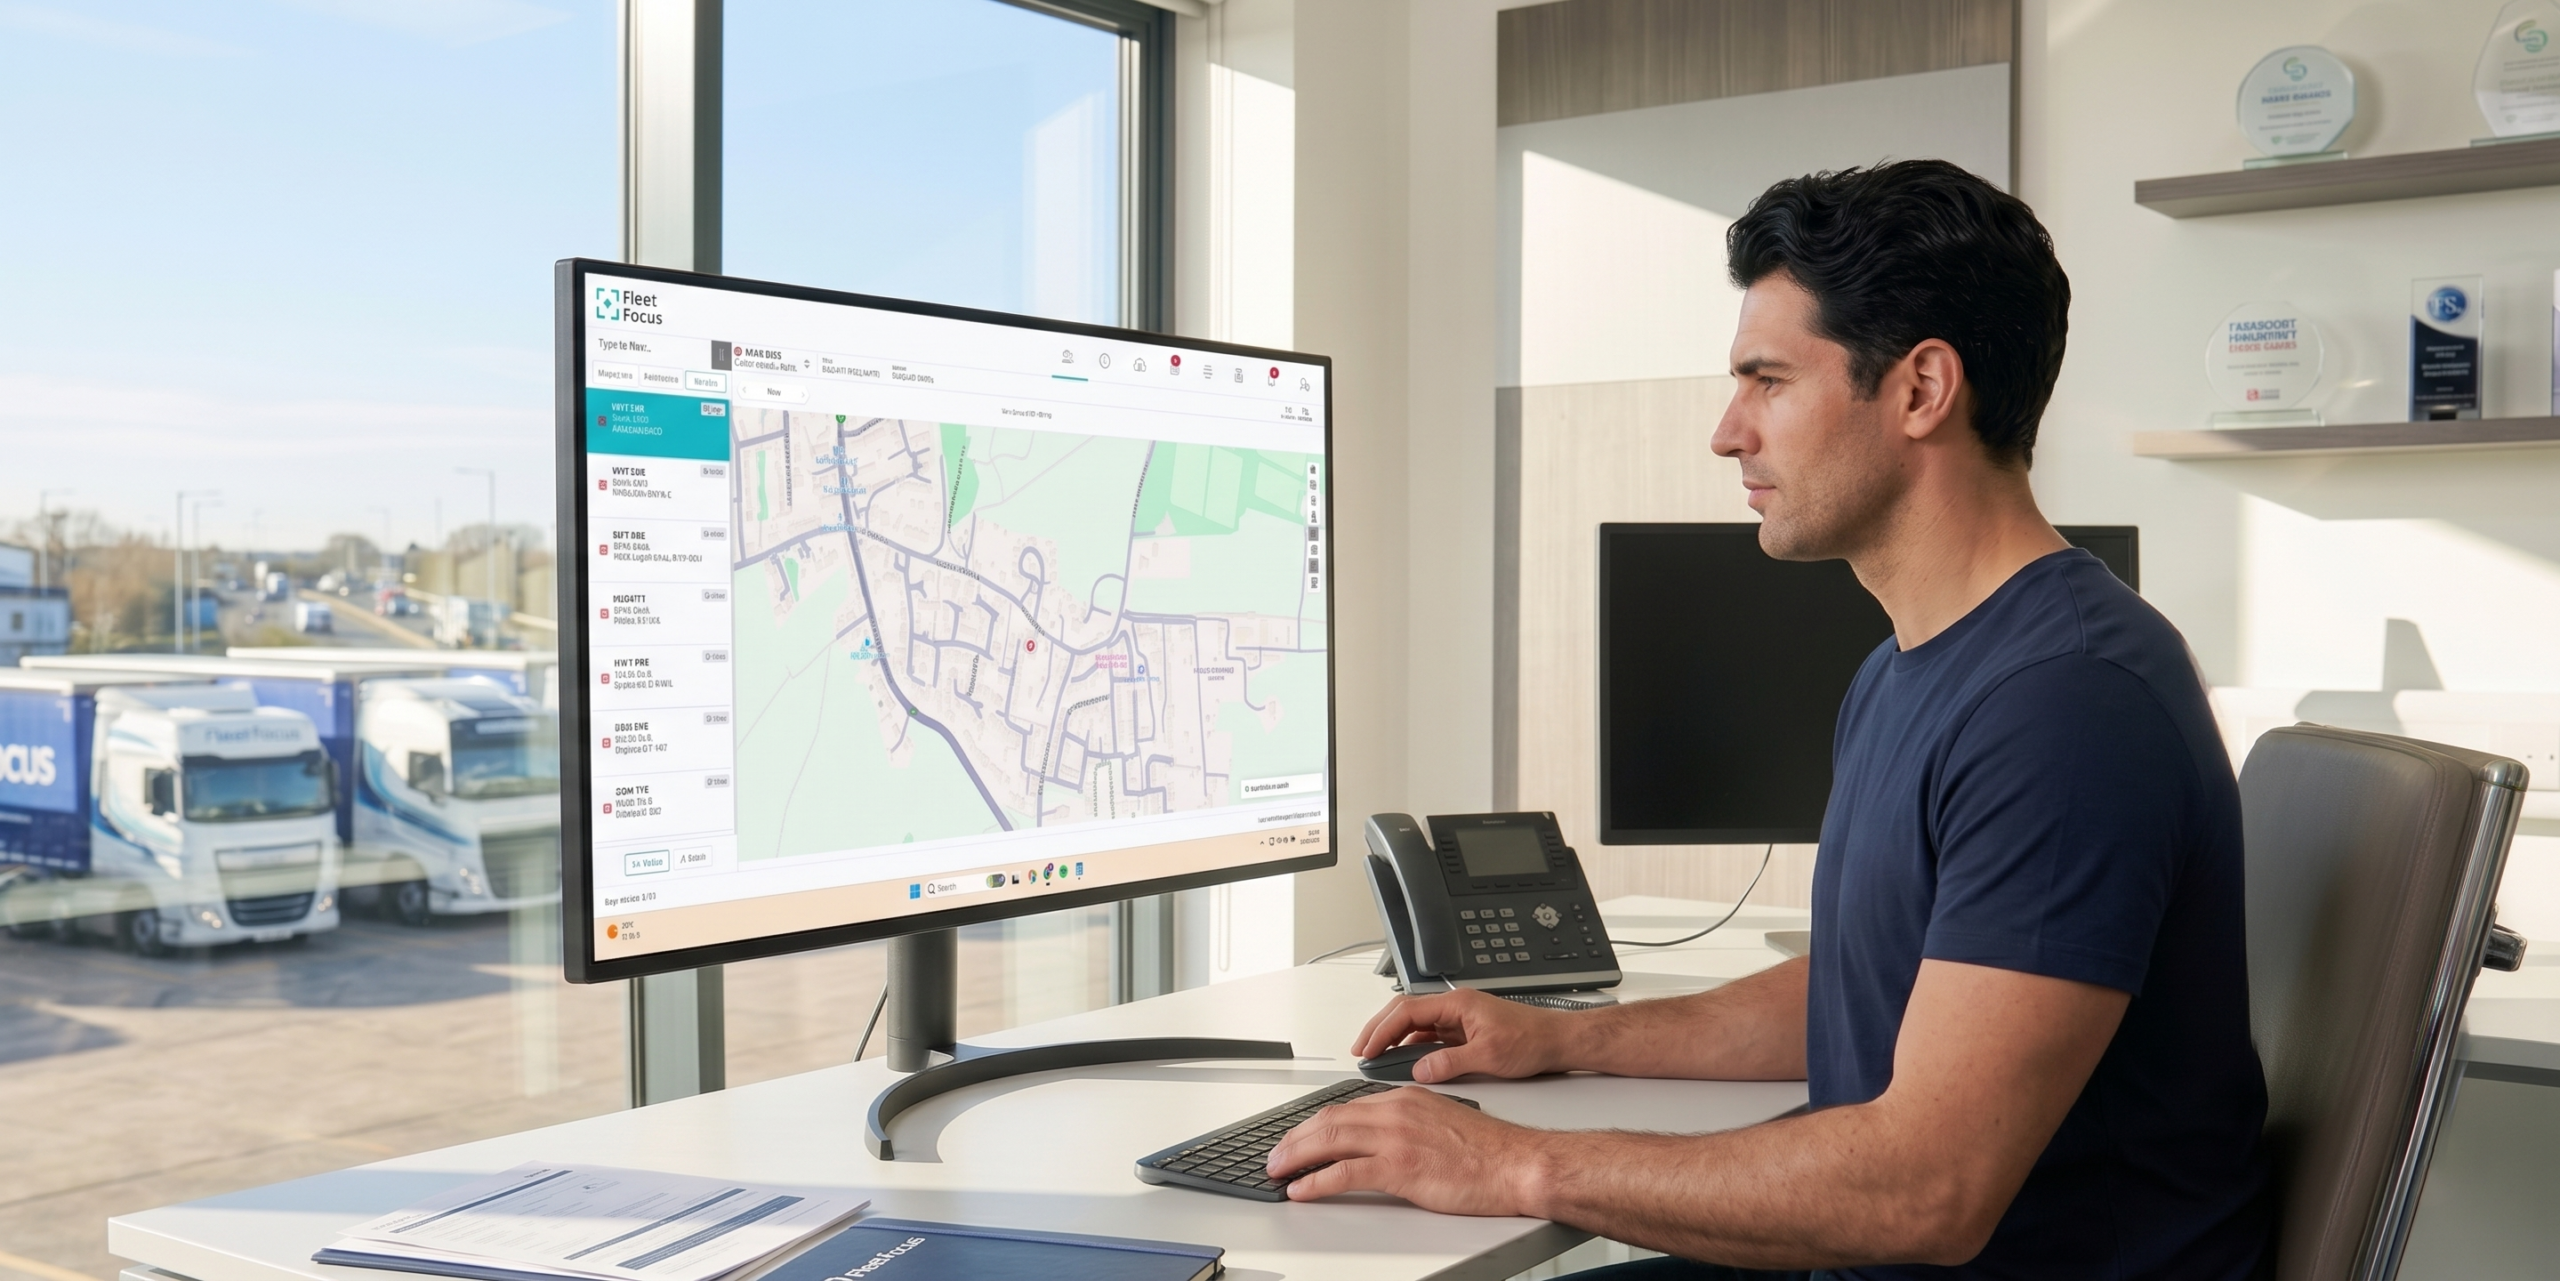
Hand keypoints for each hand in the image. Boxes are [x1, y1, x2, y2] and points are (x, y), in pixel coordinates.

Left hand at [1267, 1085, 1540, 1212]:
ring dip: (1296, 1157)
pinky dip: (1316, 1182)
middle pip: (1329, 1120)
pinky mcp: (1400, 1168)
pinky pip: (1344, 1173)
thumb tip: (1382, 1140)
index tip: (1299, 1136)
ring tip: (1277, 1171)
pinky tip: (1302, 1190)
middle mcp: (1396, 1111)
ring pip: (1329, 1141)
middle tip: (1276, 1154)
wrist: (1517, 1163)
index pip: (1346, 1107)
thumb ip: (1409, 1124)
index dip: (1315, 1123)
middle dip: (1295, 1138)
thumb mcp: (1441, 1122)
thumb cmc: (1490, 1151)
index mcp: (1405, 1098)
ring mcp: (1396, 1138)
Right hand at [1352, 987, 1570, 1083]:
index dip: (1381, 1030)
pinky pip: (1430, 1036)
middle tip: (1361, 1050)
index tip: (1367, 1048)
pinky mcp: (1465, 1032)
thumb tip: (1421, 1070)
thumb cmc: (1532, 1040)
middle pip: (1405, 1012)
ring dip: (1394, 1038)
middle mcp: (1455, 1007)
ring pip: (1416, 1024)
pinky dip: (1412, 1047)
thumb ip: (1451, 1063)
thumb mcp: (1489, 1056)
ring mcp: (1459, 1019)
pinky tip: (1406, 1062)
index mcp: (1457, 1004)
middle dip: (1379, 1030)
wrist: (1558, 1041)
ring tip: (1377, 1058)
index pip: (1407, 1011)